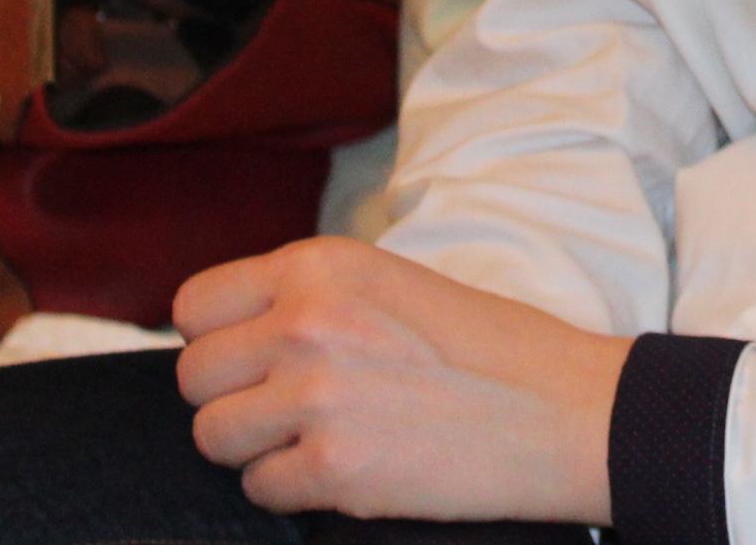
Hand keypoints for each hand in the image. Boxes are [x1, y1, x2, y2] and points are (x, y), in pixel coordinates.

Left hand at [174, 236, 629, 525]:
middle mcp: (305, 323)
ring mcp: (315, 397)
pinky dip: (292, 489)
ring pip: (213, 437)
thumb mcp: (389, 283)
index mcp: (320, 265)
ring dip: (254, 448)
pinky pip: (258, 489)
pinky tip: (344, 470)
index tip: (248, 359)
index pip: (195, 306)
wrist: (561, 410)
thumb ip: (308, 299)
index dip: (217, 339)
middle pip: (194, 377)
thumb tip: (233, 338)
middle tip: (286, 408)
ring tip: (314, 439)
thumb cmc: (489, 347)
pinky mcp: (334, 468)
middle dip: (232, 398)